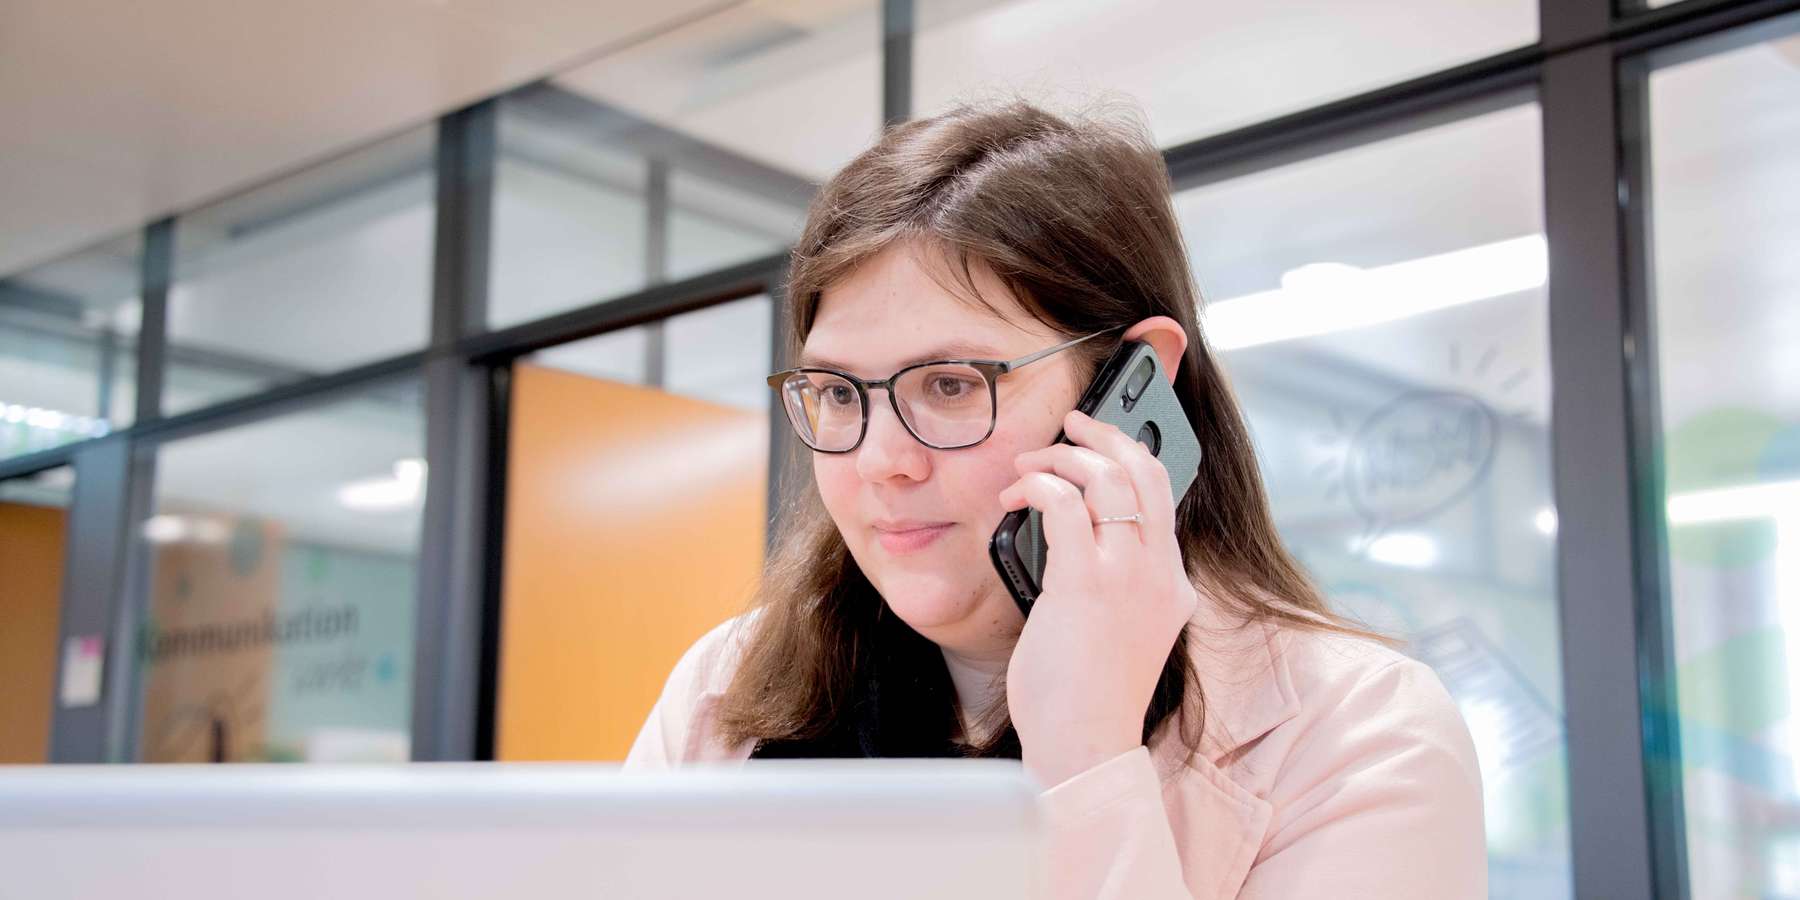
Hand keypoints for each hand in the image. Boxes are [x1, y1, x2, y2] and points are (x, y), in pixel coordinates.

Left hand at [998, 409, 1198, 789]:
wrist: (1086, 742)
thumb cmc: (1091, 694)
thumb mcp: (1124, 632)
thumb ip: (1123, 589)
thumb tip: (1081, 546)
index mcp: (1172, 583)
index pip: (1163, 494)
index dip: (1131, 455)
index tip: (1099, 442)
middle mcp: (1158, 572)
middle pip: (1146, 471)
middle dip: (1106, 436)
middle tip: (1071, 425)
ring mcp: (1127, 575)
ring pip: (1108, 478)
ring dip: (1061, 458)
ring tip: (1028, 465)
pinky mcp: (1086, 582)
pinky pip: (1067, 505)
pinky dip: (1041, 485)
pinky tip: (1019, 494)